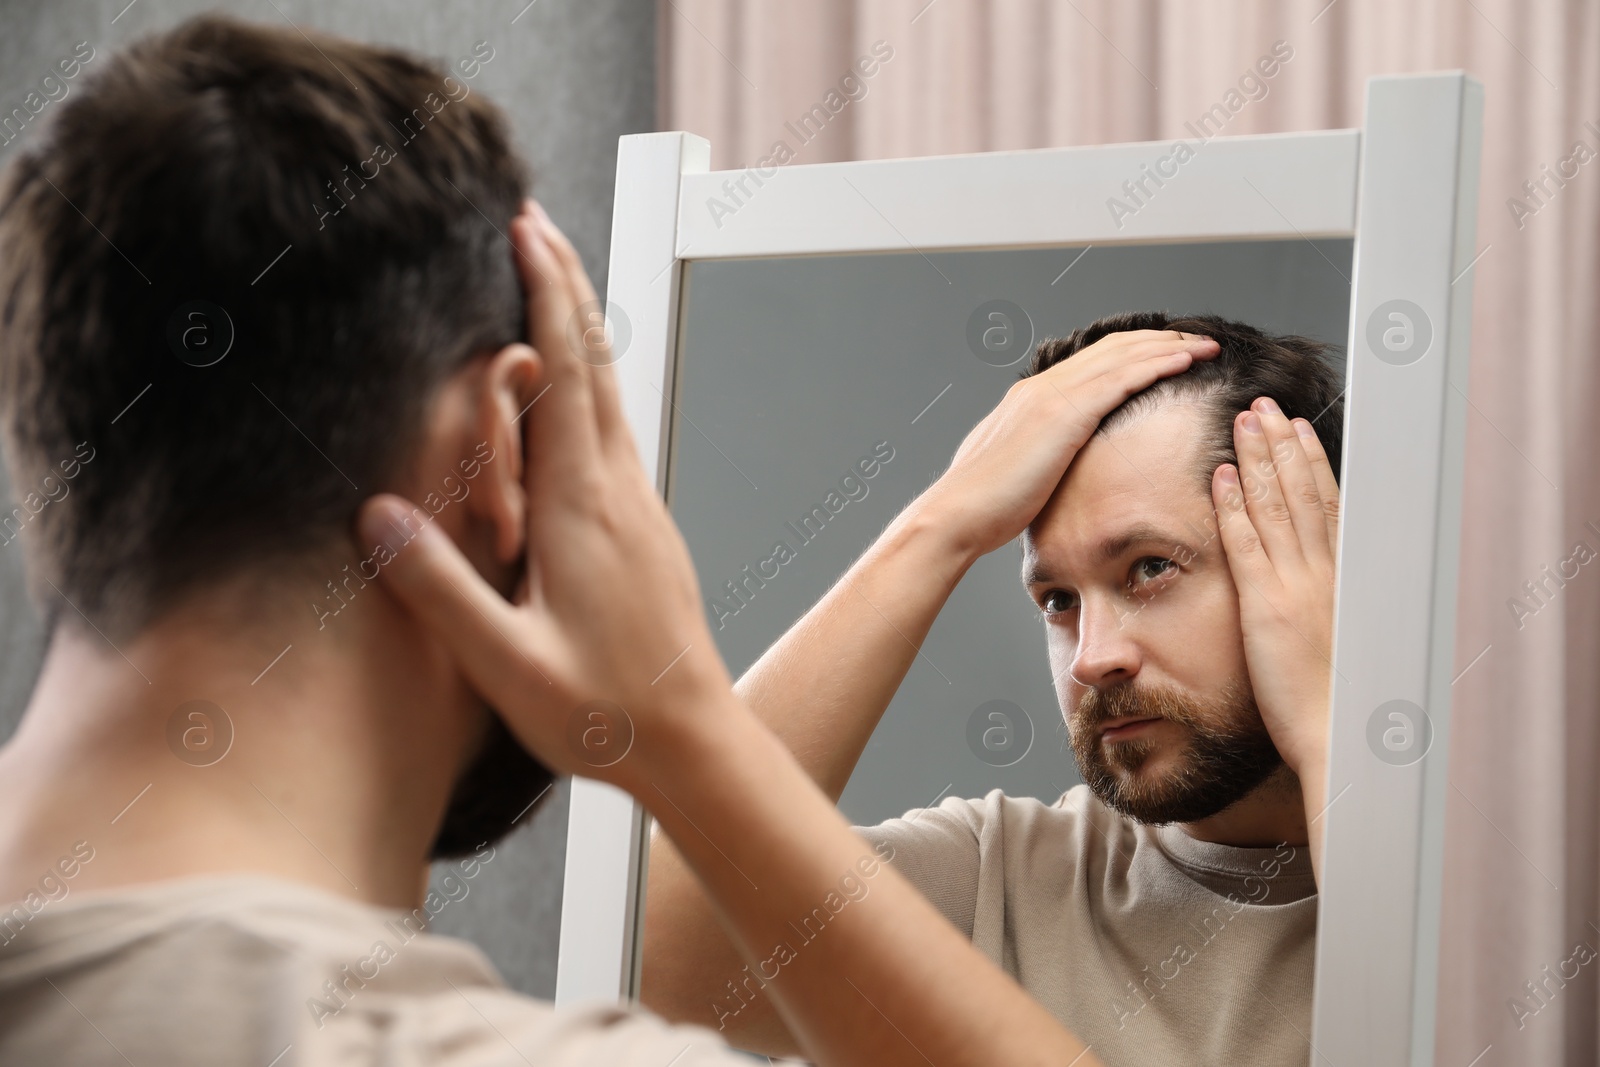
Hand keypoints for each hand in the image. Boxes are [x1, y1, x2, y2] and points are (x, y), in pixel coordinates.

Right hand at [357, 202, 732, 788]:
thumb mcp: (508, 666)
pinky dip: (587, 387)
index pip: (562, 376)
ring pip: (609, 395)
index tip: (524, 230)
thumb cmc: (608, 714)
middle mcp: (619, 492)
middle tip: (534, 224)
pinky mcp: (643, 529)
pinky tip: (566, 396)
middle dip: (565, 286)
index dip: (543, 296)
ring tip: (546, 284)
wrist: (696, 743)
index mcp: (583, 509)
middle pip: (595, 364)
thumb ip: (441, 590)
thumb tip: (377, 514)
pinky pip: (612, 434)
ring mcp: (638, 507)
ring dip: (578, 332)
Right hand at [916, 330, 1218, 558]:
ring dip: (1169, 346)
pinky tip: (1186, 361)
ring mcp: (1052, 396)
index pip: (1092, 362)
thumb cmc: (982, 509)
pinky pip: (1122, 378)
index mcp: (1030, 399)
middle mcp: (1042, 387)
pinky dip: (1158, 363)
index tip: (1165, 355)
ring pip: (1123, 354)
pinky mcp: (1063, 413)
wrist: (957, 515)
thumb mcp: (1016, 473)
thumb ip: (1039, 460)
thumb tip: (1056, 472)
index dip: (1133, 352)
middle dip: (1158, 341)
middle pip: (1113, 348)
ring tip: (1204, 345)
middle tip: (1196, 342)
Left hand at [1211, 397, 1339, 777]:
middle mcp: (1324, 571)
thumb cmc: (1342, 701)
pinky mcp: (1265, 604)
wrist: (1342, 734)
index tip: (1298, 429)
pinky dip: (1235, 505)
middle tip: (1265, 406)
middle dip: (1282, 444)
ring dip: (1259, 458)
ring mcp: (1296, 584)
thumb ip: (1329, 604)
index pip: (1327, 504)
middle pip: (1302, 492)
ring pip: (1277, 506)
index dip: (1310, 463)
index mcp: (1344, 578)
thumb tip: (1317, 590)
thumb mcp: (1343, 638)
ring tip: (1244, 421)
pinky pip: (1246, 544)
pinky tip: (1223, 475)